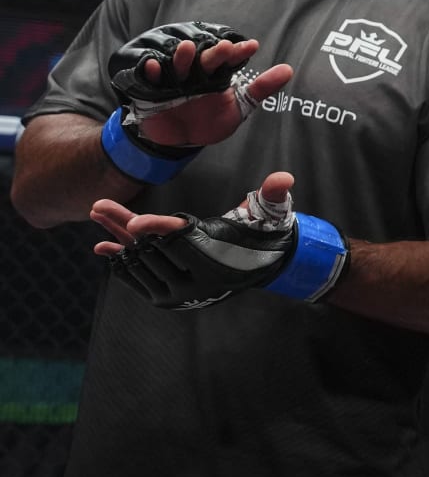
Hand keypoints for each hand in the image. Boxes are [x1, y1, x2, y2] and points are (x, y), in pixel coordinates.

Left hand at [98, 171, 345, 309]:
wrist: (258, 268)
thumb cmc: (261, 234)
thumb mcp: (271, 213)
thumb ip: (273, 194)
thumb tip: (283, 178)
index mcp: (220, 261)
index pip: (184, 241)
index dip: (159, 229)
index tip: (134, 222)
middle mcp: (198, 283)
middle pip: (154, 248)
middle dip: (124, 225)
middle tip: (99, 205)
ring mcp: (181, 294)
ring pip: (142, 261)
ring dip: (116, 237)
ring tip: (98, 213)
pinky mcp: (169, 298)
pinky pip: (138, 278)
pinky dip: (120, 261)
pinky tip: (103, 245)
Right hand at [109, 23, 292, 148]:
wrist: (180, 140)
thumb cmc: (209, 120)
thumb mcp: (239, 108)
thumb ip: (261, 89)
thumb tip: (288, 70)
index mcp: (216, 74)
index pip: (229, 60)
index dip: (238, 53)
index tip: (252, 46)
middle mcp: (195, 73)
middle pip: (204, 60)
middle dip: (214, 54)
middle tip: (225, 47)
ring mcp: (174, 80)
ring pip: (178, 66)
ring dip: (182, 57)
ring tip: (187, 48)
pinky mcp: (152, 90)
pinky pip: (149, 79)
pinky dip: (150, 71)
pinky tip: (153, 65)